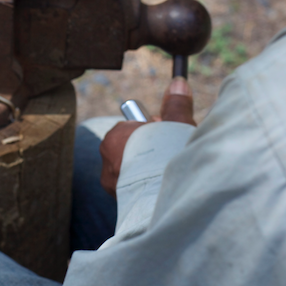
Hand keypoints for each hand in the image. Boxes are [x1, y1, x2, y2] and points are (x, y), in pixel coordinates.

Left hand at [99, 78, 195, 196]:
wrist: (166, 196)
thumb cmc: (169, 156)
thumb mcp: (176, 125)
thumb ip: (176, 105)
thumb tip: (178, 82)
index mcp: (114, 138)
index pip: (132, 129)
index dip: (152, 130)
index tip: (166, 134)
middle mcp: (106, 162)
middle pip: (131, 150)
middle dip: (149, 150)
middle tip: (169, 153)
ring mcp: (111, 186)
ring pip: (131, 171)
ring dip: (147, 170)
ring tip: (166, 173)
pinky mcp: (120, 204)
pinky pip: (133, 190)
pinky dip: (146, 188)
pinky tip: (161, 188)